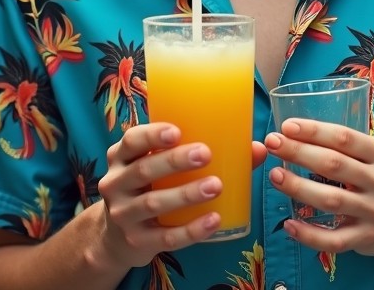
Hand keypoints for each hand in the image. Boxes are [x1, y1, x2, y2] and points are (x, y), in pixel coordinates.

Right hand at [95, 124, 268, 270]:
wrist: (117, 236)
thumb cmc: (150, 187)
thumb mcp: (160, 167)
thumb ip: (199, 152)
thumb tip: (256, 148)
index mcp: (122, 157)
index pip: (131, 141)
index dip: (152, 135)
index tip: (177, 131)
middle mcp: (116, 184)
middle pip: (143, 170)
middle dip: (174, 161)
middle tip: (206, 154)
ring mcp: (124, 215)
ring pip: (154, 204)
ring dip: (186, 194)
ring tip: (215, 185)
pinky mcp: (137, 242)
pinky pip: (166, 237)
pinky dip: (191, 230)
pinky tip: (214, 220)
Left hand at [265, 119, 373, 260]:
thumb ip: (354, 148)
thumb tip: (305, 134)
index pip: (345, 138)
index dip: (314, 130)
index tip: (288, 126)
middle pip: (333, 165)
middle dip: (298, 152)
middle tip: (272, 143)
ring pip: (330, 199)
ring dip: (298, 187)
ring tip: (275, 175)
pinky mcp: (368, 239)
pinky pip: (334, 240)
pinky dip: (309, 234)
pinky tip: (289, 224)